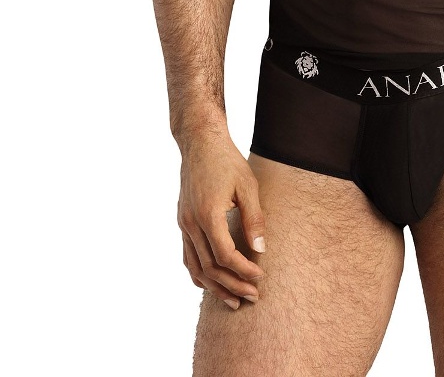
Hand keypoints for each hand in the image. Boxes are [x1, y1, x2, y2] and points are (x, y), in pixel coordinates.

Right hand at [178, 129, 267, 308]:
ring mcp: (184, 223)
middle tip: (252, 297)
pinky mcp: (182, 221)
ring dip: (214, 287)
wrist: (200, 142)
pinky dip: (198, 274)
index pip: (224, 256)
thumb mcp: (247, 186)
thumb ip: (254, 219)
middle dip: (232, 286)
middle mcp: (191, 223)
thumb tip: (261, 250)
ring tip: (233, 301)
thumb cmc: (227, 161)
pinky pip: (187, 256)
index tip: (260, 277)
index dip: (243, 271)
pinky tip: (211, 284)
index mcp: (208, 214)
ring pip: (195, 267)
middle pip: (209, 268)